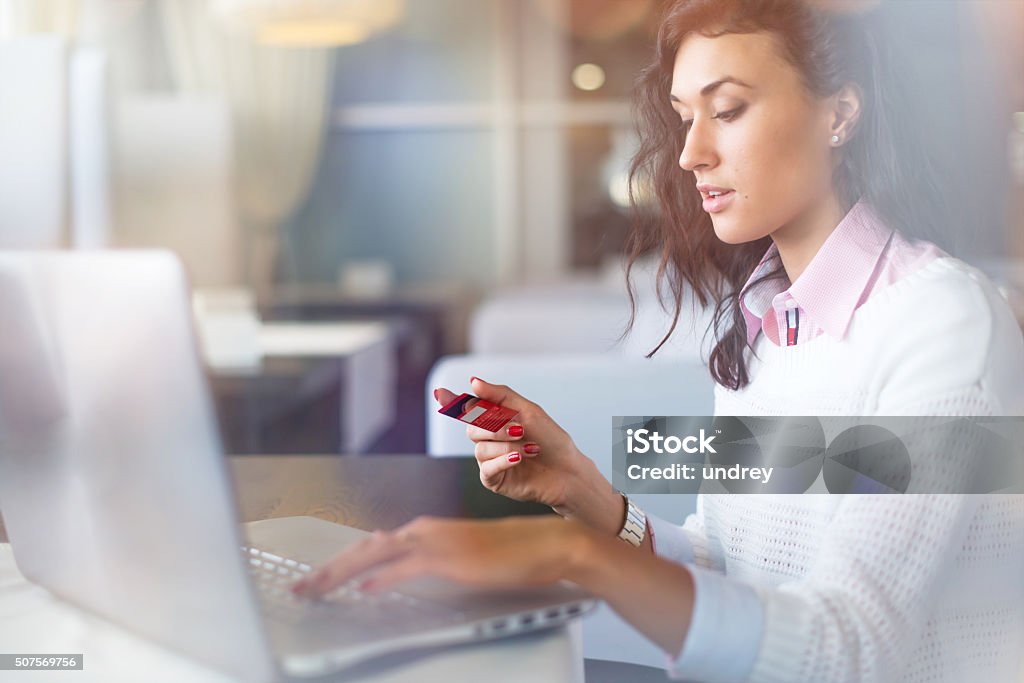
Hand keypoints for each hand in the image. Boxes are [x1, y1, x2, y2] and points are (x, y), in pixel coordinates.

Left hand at [291, 516, 586, 596]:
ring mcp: (437, 542)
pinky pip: (410, 567)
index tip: (314, 579)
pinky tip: (366, 588)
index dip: (337, 563)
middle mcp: (424, 531)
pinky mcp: (452, 558)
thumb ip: (424, 562)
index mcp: (424, 531)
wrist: (543, 544)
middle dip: (328, 569)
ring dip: (343, 572)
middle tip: (301, 587)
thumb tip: (390, 569)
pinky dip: (385, 577)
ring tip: (317, 588)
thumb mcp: (457, 559)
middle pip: (364, 548)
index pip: (370, 547)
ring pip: (377, 554)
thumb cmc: (507, 554)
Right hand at [434, 378, 590, 510]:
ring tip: (531, 449)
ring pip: (480, 448)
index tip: (439, 394)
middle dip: (495, 427)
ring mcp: (491, 460)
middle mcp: (489, 440)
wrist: (567, 470)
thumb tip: (473, 382)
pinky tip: (519, 459)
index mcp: (495, 420)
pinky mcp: (494, 480)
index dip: (452, 401)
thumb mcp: (528, 410)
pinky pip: (486, 468)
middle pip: (472, 428)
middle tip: (520, 429)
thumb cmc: (550, 439)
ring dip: (507, 446)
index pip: (469, 409)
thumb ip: (500, 395)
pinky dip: (503, 460)